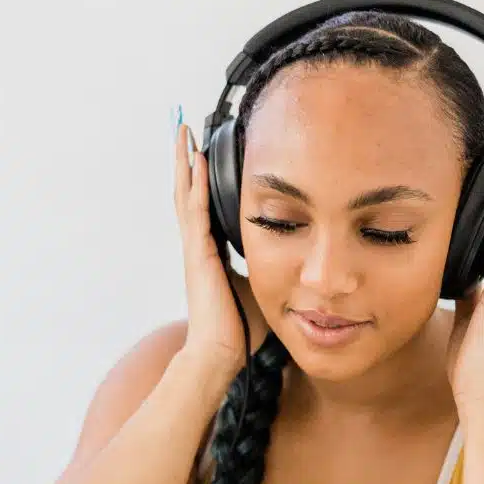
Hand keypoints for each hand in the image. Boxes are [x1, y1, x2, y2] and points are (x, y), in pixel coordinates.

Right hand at [173, 115, 249, 377]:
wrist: (222, 355)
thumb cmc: (242, 332)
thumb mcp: (264, 291)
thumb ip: (274, 273)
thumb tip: (301, 269)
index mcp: (212, 255)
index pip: (205, 207)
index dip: (203, 180)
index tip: (203, 154)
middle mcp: (200, 248)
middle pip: (189, 194)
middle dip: (187, 161)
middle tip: (185, 127)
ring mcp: (196, 250)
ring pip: (187, 195)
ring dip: (184, 162)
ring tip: (183, 130)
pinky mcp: (199, 255)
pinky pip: (195, 211)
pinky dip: (194, 184)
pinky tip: (195, 160)